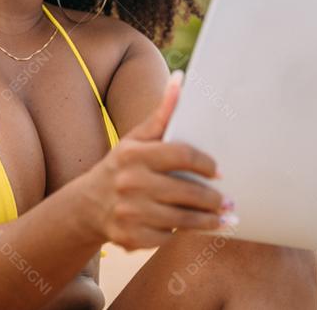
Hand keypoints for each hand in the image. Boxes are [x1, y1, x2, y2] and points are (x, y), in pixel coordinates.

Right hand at [85, 70, 231, 250]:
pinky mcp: (130, 237)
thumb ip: (162, 114)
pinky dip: (180, 232)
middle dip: (213, 199)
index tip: (218, 171)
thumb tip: (181, 79)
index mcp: (134, 154)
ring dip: (208, 220)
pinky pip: (168, 236)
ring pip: (183, 219)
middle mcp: (130, 183)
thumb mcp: (137, 138)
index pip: (182, 155)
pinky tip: (189, 228)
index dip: (206, 164)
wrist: (88, 204)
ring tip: (224, 219)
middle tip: (228, 201)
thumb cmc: (122, 165)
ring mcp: (129, 212)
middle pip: (188, 192)